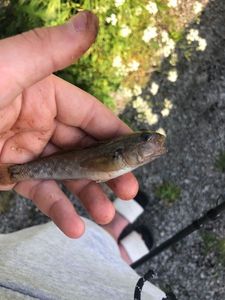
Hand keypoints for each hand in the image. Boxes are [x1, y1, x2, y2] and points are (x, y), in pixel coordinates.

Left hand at [0, 11, 137, 237]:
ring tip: (108, 214)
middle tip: (130, 191)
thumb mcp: (10, 67)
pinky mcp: (13, 177)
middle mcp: (41, 123)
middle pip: (85, 149)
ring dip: (88, 196)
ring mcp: (28, 152)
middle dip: (109, 172)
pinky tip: (75, 226)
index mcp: (46, 94)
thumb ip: (51, 49)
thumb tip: (91, 20)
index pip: (92, 116)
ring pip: (68, 175)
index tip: (138, 153)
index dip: (117, 135)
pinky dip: (59, 210)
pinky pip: (42, 193)